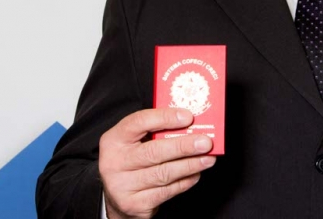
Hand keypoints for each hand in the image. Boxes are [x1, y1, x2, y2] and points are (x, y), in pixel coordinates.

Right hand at [99, 108, 216, 218]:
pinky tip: (196, 174)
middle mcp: (114, 162)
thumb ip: (155, 131)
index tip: (188, 117)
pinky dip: (185, 182)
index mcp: (114, 139)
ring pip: (163, 173)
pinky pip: (166, 192)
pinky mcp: (134, 204)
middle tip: (206, 143)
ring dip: (190, 165)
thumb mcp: (134, 142)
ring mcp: (123, 186)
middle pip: (153, 152)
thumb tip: (190, 124)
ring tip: (208, 159)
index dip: (164, 118)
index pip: (138, 122)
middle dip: (184, 146)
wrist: (116, 197)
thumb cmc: (131, 161)